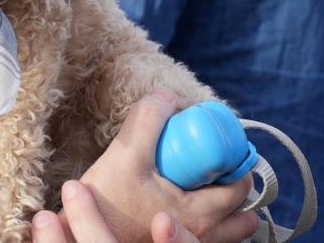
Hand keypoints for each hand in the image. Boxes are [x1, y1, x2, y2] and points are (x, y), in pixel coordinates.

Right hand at [31, 90, 257, 242]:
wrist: (83, 235)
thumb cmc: (107, 204)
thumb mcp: (126, 154)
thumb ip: (149, 119)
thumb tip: (167, 96)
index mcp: (201, 216)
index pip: (241, 186)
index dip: (236, 161)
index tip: (221, 144)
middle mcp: (204, 237)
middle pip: (241, 212)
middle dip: (232, 184)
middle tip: (212, 163)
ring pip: (228, 230)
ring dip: (222, 208)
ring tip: (200, 185)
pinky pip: (205, 238)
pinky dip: (205, 221)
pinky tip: (180, 201)